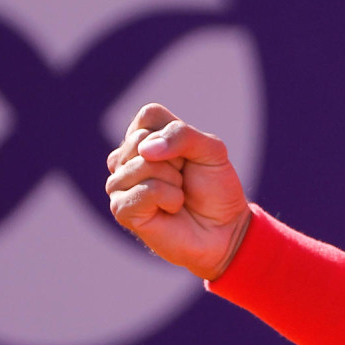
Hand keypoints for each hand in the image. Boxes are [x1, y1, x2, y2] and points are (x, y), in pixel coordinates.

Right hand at [105, 103, 251, 279]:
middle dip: (176, 159)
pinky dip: (169, 197)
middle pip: (142, 140)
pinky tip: (171, 208)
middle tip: (184, 178)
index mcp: (145, 137)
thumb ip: (182, 135)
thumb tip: (144, 150)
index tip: (188, 155)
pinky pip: (145, 190)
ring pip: (142, 165)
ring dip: (173, 180)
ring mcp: (120, 184)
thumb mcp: (211, 149)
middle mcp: (126, 158)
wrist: (224, 228)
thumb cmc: (215, 187)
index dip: (176, 134)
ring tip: (178, 194)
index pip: (148, 115)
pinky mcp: (121, 209)